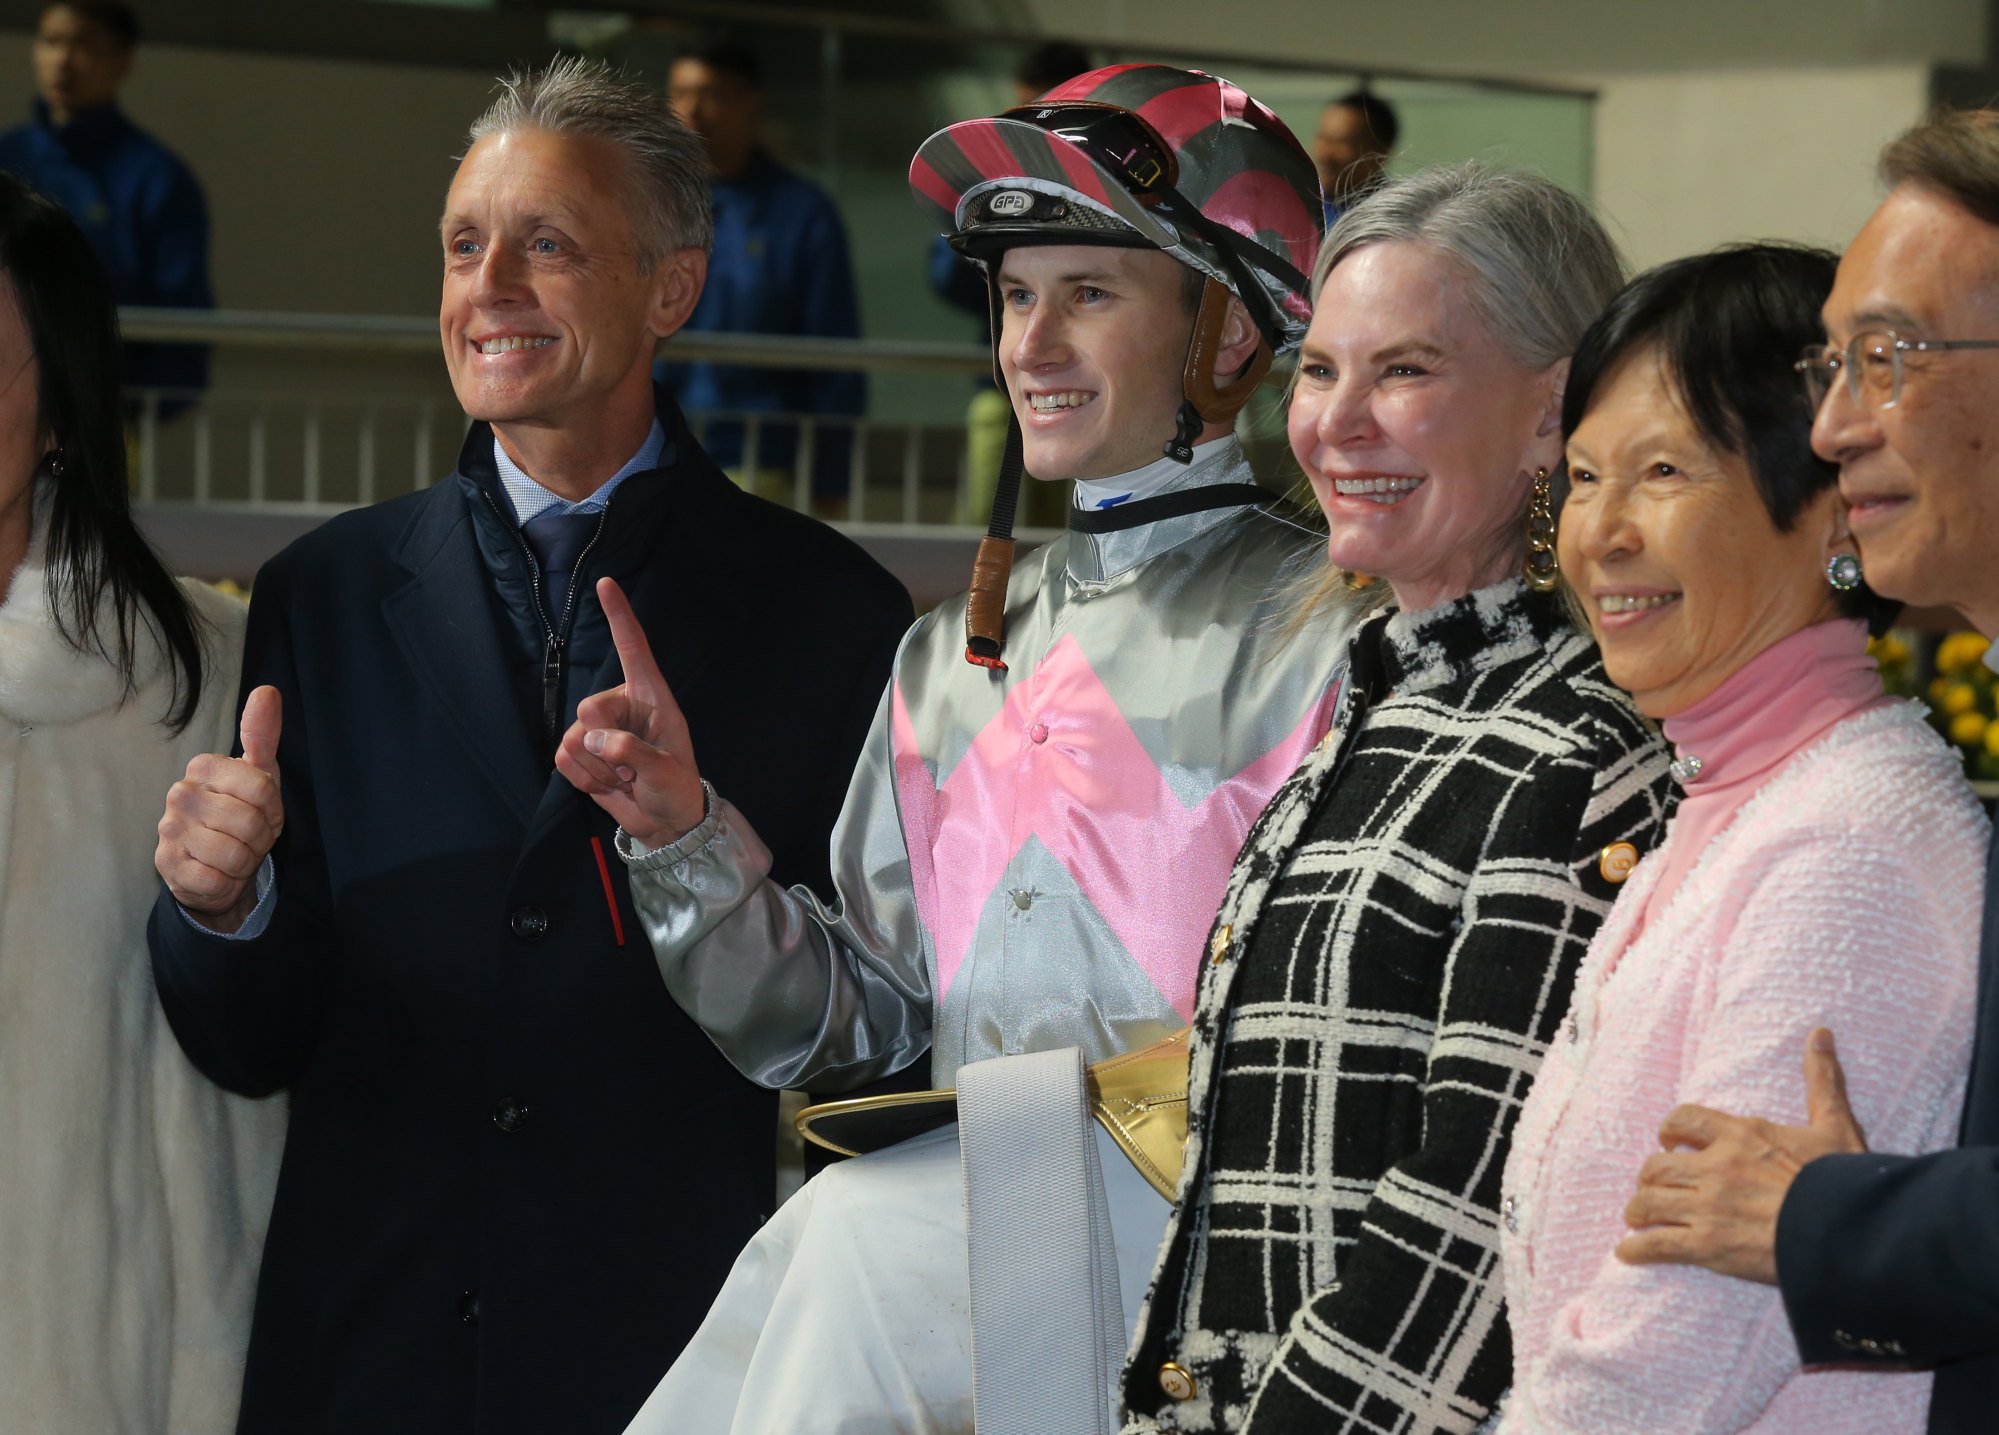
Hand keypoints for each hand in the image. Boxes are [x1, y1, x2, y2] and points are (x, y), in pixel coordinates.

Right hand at [155, 685, 285, 932]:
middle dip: (259, 837)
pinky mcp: (166, 867)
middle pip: (249, 822)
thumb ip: (262, 734)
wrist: (218, 866)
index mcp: (202, 768)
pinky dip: (226, 881)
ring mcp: (169, 832)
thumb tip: (267, 690)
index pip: (262, 787)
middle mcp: (179, 795)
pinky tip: (217, 872)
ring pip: (232, 853)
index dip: (272, 808)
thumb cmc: (241, 813)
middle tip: (248, 836)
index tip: (260, 809)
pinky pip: (214, 879)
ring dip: (244, 860)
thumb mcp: (261, 775)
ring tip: (234, 853)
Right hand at [555, 577, 704, 847]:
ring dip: (597, 770)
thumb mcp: (666, 771)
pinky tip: (608, 785)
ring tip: (625, 779)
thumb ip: (632, 751)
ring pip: (573, 740)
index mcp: (651, 698)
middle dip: (605, 746)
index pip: (634, 650)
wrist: (665, 823)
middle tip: (631, 769)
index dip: (619, 617)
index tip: (606, 583)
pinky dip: (584, 780)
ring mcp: (598, 731)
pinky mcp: (581, 754)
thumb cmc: (676, 789)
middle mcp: (622, 707)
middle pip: (590, 709)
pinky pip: (564, 760)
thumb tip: (593, 739)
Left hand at [1615, 1027, 1868, 1282]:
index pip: (1682, 1119)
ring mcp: (1708, 1207)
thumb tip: (1820, 1033)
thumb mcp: (1834, 1126)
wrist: (1849, 1235)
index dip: (1670, 1130)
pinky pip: (1657, 1243)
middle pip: (1656, 1165)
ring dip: (1639, 1210)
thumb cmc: (1843, 1182)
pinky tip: (1629, 1252)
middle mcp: (1716, 1168)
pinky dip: (1637, 1248)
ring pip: (1648, 1202)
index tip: (1668, 1141)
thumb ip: (1821, 1080)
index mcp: (1740, 1136)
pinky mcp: (1708, 1246)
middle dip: (1650, 1176)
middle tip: (1654, 1187)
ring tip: (1638, 1217)